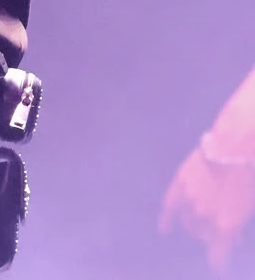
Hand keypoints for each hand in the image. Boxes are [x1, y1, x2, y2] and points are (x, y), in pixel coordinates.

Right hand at [159, 143, 254, 275]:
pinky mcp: (180, 183)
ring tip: (200, 224)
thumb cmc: (247, 176)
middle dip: (209, 235)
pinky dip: (166, 218)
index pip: (216, 255)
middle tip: (215, 230)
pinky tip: (163, 229)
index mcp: (224, 226)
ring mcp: (190, 199)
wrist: (235, 145)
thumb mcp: (245, 207)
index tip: (218, 263)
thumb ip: (235, 224)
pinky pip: (169, 205)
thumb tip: (231, 235)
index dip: (217, 261)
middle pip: (203, 235)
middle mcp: (205, 217)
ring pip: (188, 221)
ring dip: (194, 225)